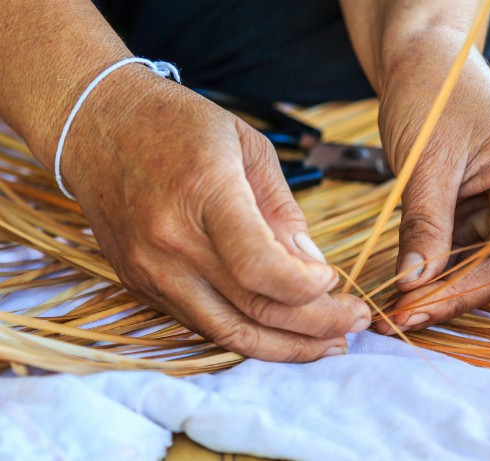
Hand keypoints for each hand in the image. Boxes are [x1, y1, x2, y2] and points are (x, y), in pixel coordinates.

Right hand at [62, 68, 370, 360]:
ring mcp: (151, 270)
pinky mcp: (141, 284)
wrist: (97, 128)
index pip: (262, 269)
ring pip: (230, 333)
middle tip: (354, 321)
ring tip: (329, 343)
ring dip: (286, 347)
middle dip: (316, 325)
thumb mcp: (247, 147)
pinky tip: (280, 332)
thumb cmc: (178, 125)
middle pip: (255, 309)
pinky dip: (248, 335)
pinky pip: (204, 325)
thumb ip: (282, 212)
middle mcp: (172, 242)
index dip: (308, 287)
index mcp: (205, 194)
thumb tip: (312, 267)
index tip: (333, 280)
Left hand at [375, 35, 489, 333]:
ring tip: (396, 314)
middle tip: (407, 317)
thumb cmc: (435, 92)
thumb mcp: (430, 161)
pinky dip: (427, 272)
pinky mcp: (461, 210)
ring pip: (474, 264)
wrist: (414, 63)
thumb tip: (417, 283)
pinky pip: (451, 251)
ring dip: (437, 291)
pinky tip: (401, 291)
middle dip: (457, 295)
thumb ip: (428, 223)